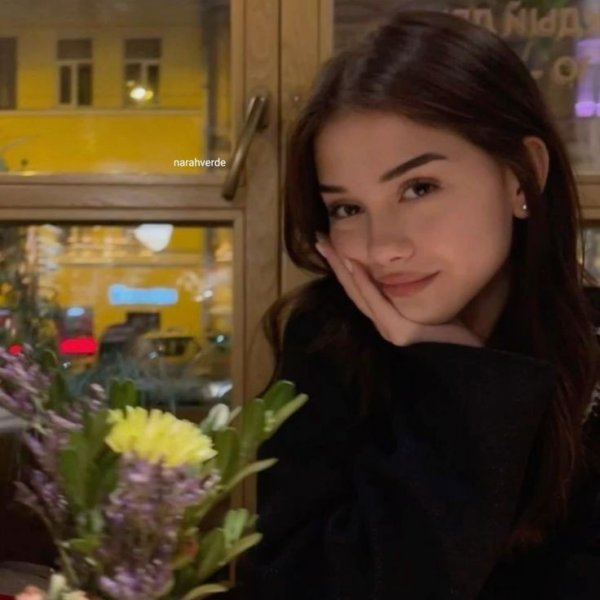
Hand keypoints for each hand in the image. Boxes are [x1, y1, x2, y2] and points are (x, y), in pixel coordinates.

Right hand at [315, 233, 482, 347]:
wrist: (470, 364)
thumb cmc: (457, 337)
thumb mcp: (433, 307)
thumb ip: (418, 293)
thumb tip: (415, 267)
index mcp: (388, 318)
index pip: (360, 289)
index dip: (344, 267)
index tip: (332, 245)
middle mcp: (383, 324)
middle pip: (352, 289)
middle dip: (335, 264)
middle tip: (319, 239)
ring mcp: (389, 329)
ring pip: (359, 294)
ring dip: (342, 269)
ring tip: (330, 247)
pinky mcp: (401, 332)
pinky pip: (377, 303)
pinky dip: (364, 284)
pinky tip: (355, 266)